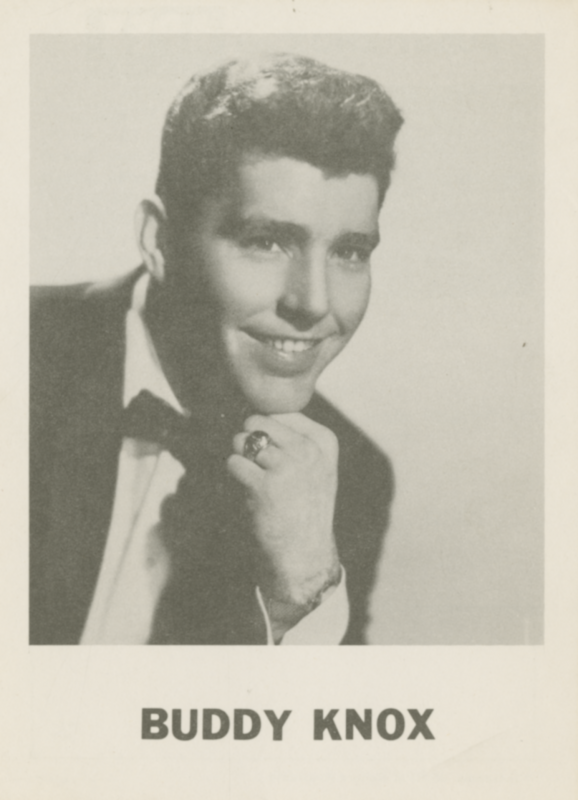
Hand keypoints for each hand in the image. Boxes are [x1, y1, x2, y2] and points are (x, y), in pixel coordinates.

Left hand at [227, 413, 340, 639]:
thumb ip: (293, 437)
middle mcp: (309, 450)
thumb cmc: (304, 507)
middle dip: (250, 438)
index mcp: (324, 442)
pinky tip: (250, 491)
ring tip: (255, 480)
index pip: (281, 412)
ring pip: (244, 441)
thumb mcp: (316, 466)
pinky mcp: (264, 485)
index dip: (267, 430)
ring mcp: (287, 466)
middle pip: (259, 421)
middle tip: (257, 464)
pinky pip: (234, 462)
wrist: (304, 553)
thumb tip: (251, 413)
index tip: (274, 453)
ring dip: (241, 458)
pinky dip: (235, 475)